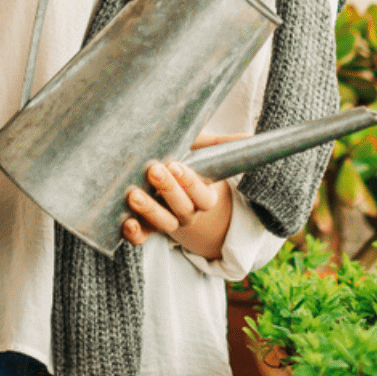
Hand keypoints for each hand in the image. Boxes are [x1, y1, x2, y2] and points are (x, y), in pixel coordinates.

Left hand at [123, 133, 245, 259]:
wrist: (162, 182)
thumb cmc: (184, 161)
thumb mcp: (201, 151)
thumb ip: (220, 144)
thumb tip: (250, 136)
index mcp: (203, 196)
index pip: (203, 196)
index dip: (191, 184)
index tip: (176, 165)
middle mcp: (187, 212)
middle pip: (183, 209)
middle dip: (169, 191)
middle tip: (154, 170)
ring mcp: (167, 222)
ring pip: (165, 224)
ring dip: (150, 211)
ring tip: (134, 194)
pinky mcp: (146, 229)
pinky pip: (142, 238)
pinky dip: (135, 233)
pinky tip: (126, 222)